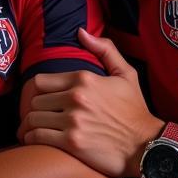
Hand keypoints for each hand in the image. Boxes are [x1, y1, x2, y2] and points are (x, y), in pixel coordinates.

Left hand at [19, 29, 158, 177]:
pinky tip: (34, 140)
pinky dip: (31, 138)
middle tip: (38, 115)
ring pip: (33, 118)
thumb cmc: (134, 110)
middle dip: (35, 108)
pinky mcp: (71, 143)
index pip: (41, 81)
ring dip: (31, 124)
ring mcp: (73, 121)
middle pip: (35, 100)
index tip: (42, 98)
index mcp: (84, 79)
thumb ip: (104, 49)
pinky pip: (37, 137)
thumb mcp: (126, 74)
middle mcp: (75, 97)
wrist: (146, 145)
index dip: (38, 90)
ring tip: (33, 128)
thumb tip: (80, 31)